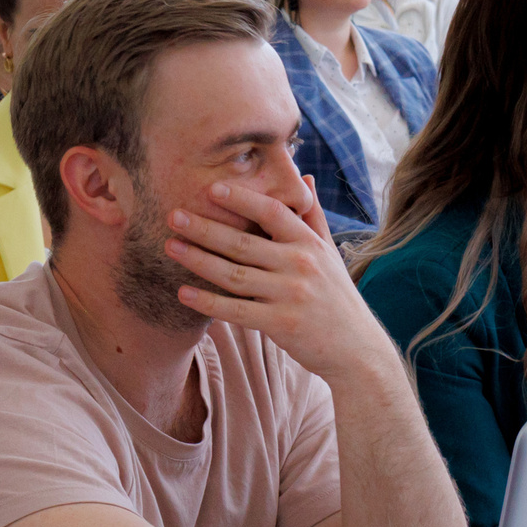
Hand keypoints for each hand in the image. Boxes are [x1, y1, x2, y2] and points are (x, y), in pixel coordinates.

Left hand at [164, 176, 391, 382]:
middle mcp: (300, 265)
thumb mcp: (329, 252)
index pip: (272, 212)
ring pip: (234, 275)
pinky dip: (208, 302)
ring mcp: (290, 295)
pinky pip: (236, 311)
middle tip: (173, 215)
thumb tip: (304, 176)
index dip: (242, 199)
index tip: (211, 188)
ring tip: (170, 247)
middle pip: (244, 242)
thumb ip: (313, 215)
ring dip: (199, 260)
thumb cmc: (337, 297)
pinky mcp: (280, 324)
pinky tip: (183, 292)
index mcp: (309, 243)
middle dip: (205, 228)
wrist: (356, 349)